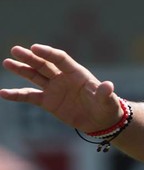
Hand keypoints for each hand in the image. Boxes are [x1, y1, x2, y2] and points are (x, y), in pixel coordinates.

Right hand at [1, 44, 122, 131]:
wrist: (100, 121)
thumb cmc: (106, 107)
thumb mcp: (107, 101)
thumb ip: (104, 93)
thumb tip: (108, 86)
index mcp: (77, 73)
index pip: (60, 59)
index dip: (48, 53)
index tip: (34, 47)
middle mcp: (63, 78)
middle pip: (44, 64)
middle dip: (30, 57)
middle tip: (15, 50)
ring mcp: (54, 89)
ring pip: (35, 76)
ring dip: (21, 69)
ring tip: (7, 62)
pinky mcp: (48, 102)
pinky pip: (30, 96)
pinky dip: (17, 95)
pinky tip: (3, 93)